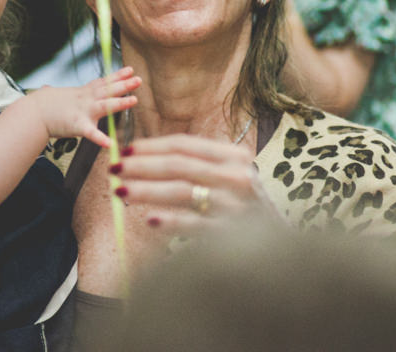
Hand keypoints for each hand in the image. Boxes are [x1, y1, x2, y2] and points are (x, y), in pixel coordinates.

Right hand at [28, 66, 139, 147]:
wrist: (31, 113)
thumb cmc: (39, 106)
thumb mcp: (50, 95)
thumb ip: (52, 93)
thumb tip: (45, 89)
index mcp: (81, 93)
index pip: (102, 82)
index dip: (117, 76)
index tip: (130, 69)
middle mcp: (85, 99)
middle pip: (108, 90)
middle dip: (124, 84)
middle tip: (138, 79)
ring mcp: (82, 111)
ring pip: (105, 105)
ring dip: (120, 103)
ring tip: (134, 100)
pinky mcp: (77, 125)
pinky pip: (91, 133)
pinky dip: (100, 138)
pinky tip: (110, 144)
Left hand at [110, 133, 282, 233]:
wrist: (281, 250)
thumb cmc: (245, 210)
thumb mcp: (228, 179)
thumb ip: (195, 166)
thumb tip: (143, 158)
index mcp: (234, 157)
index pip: (185, 146)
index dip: (151, 146)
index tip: (125, 150)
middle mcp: (238, 177)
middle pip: (179, 165)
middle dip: (142, 166)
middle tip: (113, 169)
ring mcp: (237, 205)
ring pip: (183, 191)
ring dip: (147, 190)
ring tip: (121, 191)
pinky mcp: (234, 234)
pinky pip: (196, 225)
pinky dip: (172, 222)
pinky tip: (150, 221)